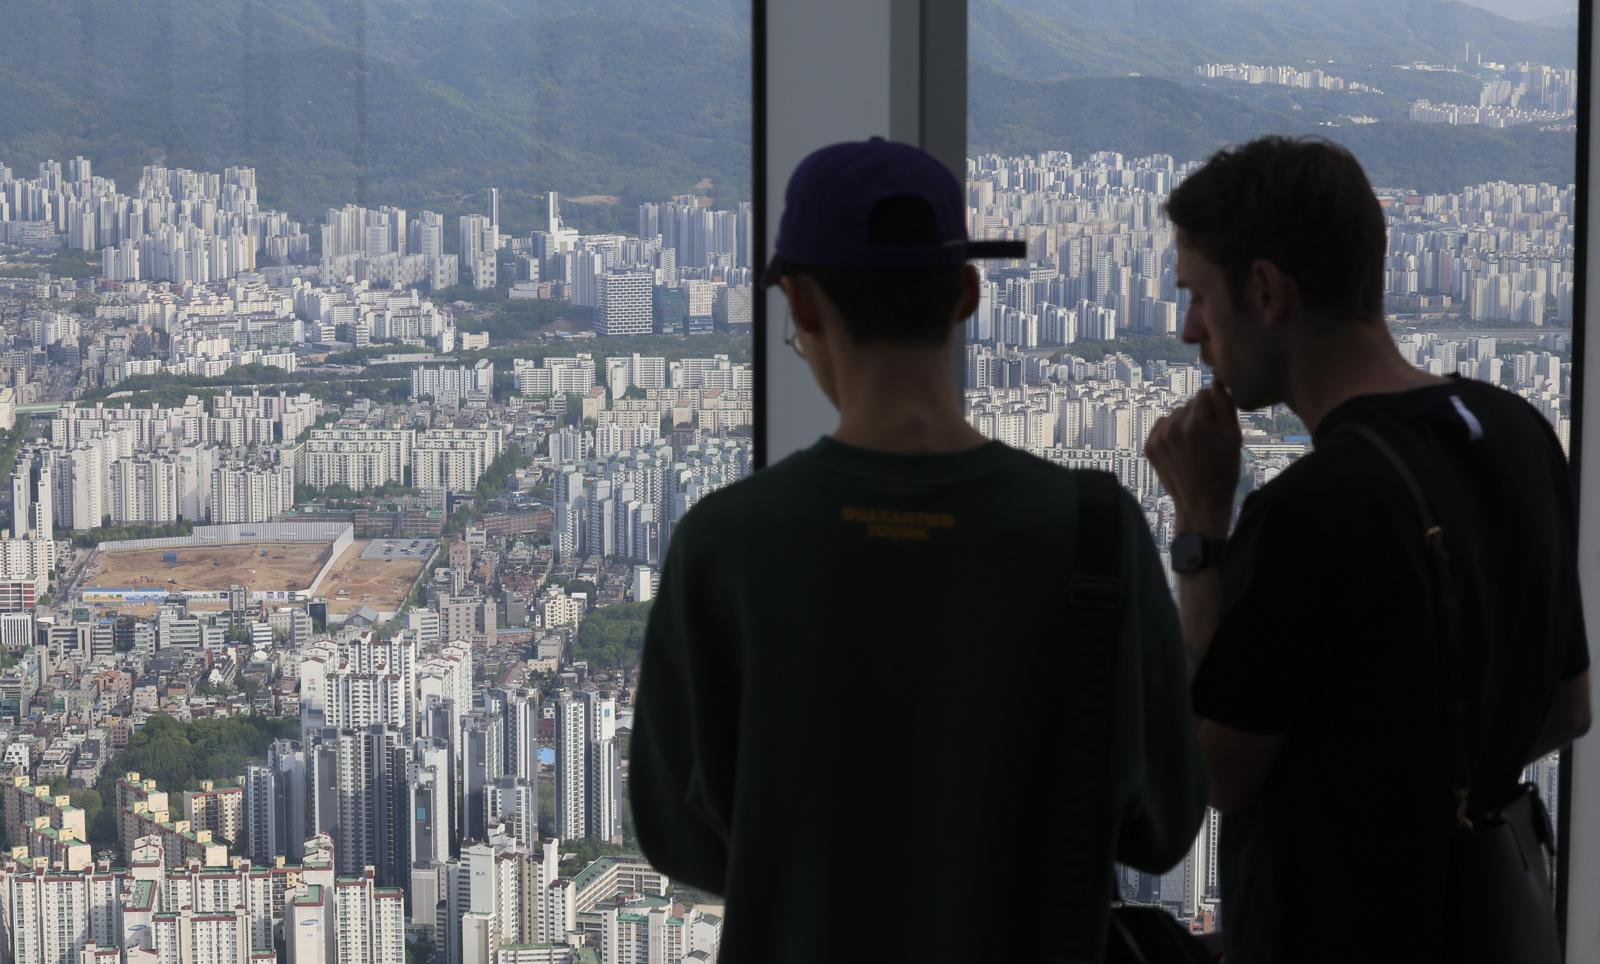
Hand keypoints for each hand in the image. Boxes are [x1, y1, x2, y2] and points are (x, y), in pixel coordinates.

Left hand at [1144, 379, 1241, 536]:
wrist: (1200, 504)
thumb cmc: (1223, 471)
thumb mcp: (1233, 438)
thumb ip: (1226, 406)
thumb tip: (1216, 382)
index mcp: (1195, 423)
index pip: (1203, 394)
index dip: (1213, 407)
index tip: (1217, 425)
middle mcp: (1173, 427)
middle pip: (1188, 405)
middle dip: (1199, 416)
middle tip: (1207, 440)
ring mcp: (1158, 438)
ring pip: (1174, 415)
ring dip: (1184, 424)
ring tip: (1194, 447)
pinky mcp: (1149, 447)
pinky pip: (1161, 427)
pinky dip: (1170, 433)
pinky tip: (1181, 450)